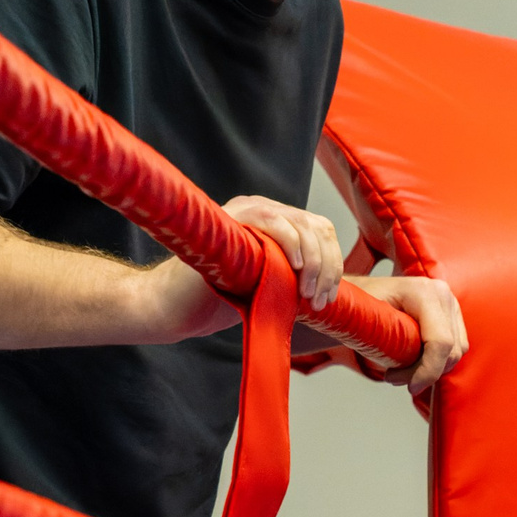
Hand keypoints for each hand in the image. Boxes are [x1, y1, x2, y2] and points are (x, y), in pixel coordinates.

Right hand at [131, 194, 346, 344]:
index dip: (333, 263)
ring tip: (306, 293)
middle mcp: (266, 211)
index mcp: (279, 226)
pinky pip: (270, 218)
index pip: (322, 231)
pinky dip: (290, 241)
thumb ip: (300, 282)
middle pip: (317, 227)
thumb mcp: (275, 290)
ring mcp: (247, 209)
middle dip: (327, 266)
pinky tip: (294, 266)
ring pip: (300, 224)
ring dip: (312, 261)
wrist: (180, 306)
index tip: (328, 298)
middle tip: (319, 299)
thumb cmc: (225, 301)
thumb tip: (336, 293)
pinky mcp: (230, 217)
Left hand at [367, 272, 466, 394]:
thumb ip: (381, 338)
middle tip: (393, 378)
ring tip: (400, 371)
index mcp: (423, 292)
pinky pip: (457, 349)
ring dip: (431, 370)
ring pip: (456, 352)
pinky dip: (437, 362)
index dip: (428, 371)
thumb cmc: (359, 307)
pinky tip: (413, 362)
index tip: (410, 387)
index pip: (440, 341)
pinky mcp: (453, 315)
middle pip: (451, 350)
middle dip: (425, 373)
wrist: (362, 296)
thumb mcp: (365, 320)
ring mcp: (451, 303)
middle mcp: (442, 294)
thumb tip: (390, 367)